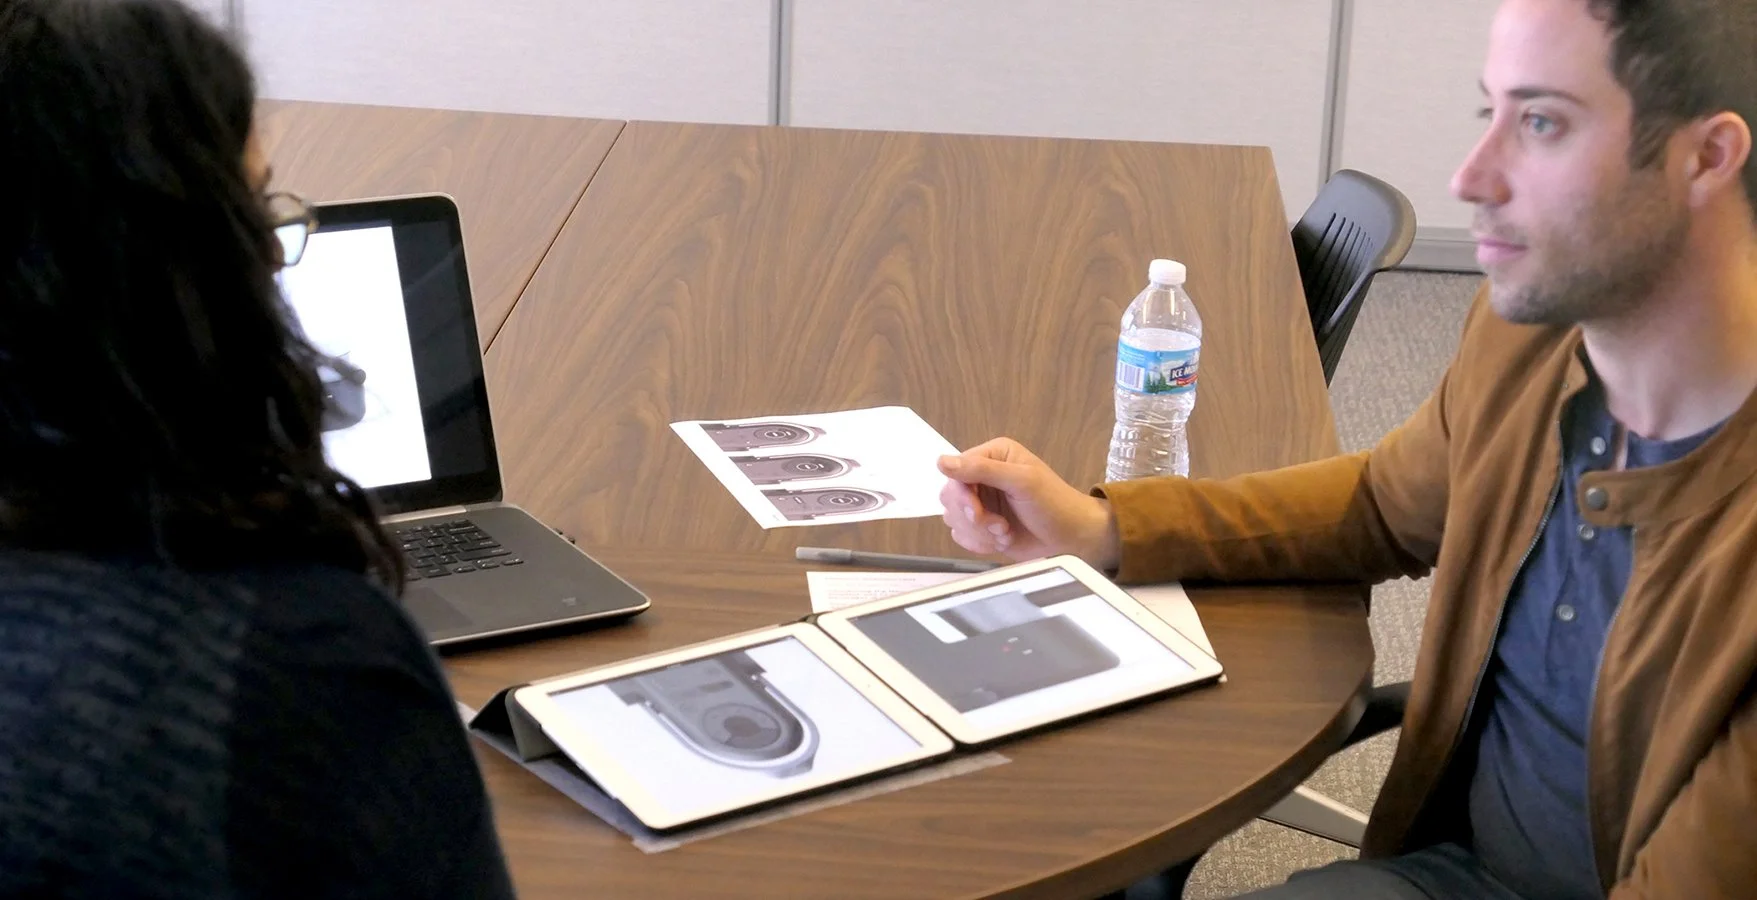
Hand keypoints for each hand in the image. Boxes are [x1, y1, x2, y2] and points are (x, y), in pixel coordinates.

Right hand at [937, 437, 1120, 569]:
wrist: (1071, 538)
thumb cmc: (1055, 504)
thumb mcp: (1022, 481)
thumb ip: (982, 469)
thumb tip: (943, 461)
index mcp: (992, 456)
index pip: (956, 472)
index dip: (962, 495)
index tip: (977, 512)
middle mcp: (983, 476)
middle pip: (949, 496)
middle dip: (973, 517)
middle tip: (999, 525)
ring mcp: (982, 502)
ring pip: (952, 518)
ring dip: (979, 532)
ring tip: (1005, 532)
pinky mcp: (982, 525)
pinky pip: (960, 535)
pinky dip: (980, 543)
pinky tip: (1001, 540)